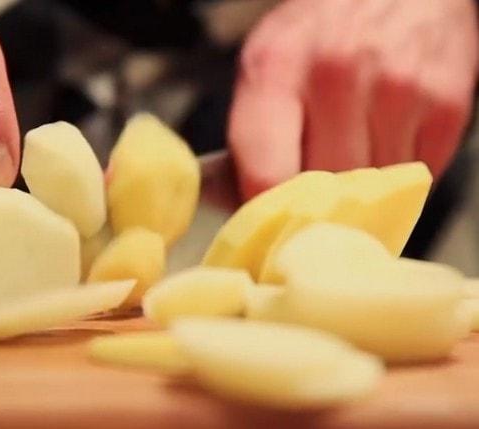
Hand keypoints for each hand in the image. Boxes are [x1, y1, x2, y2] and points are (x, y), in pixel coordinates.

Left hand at [229, 0, 477, 198]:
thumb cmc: (318, 32)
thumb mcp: (265, 65)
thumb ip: (248, 135)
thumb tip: (224, 201)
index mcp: (275, 67)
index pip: (266, 176)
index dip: (266, 213)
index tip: (267, 227)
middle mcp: (336, 75)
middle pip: (321, 193)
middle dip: (312, 203)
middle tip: (310, 189)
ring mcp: (396, 89)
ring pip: (370, 193)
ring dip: (358, 190)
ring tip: (350, 148)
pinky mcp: (445, 104)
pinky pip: (414, 178)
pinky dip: (396, 173)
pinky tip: (384, 137)